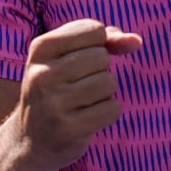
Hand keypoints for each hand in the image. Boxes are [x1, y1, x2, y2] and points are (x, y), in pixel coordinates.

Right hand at [17, 19, 141, 170]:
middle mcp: (42, 74)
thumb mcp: (70, 55)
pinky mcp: (68, 129)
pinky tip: (88, 116)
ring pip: (108, 82)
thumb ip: (107, 40)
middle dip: (100, 69)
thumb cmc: (59, 87)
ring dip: (105, 91)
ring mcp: (53, 104)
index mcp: (40, 48)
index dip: (98, 44)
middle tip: (79, 83)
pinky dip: (108, 111)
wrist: (33, 139)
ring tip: (84, 100)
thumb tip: (136, 41)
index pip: (94, 30)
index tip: (79, 58)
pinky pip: (112, 109)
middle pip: (102, 57)